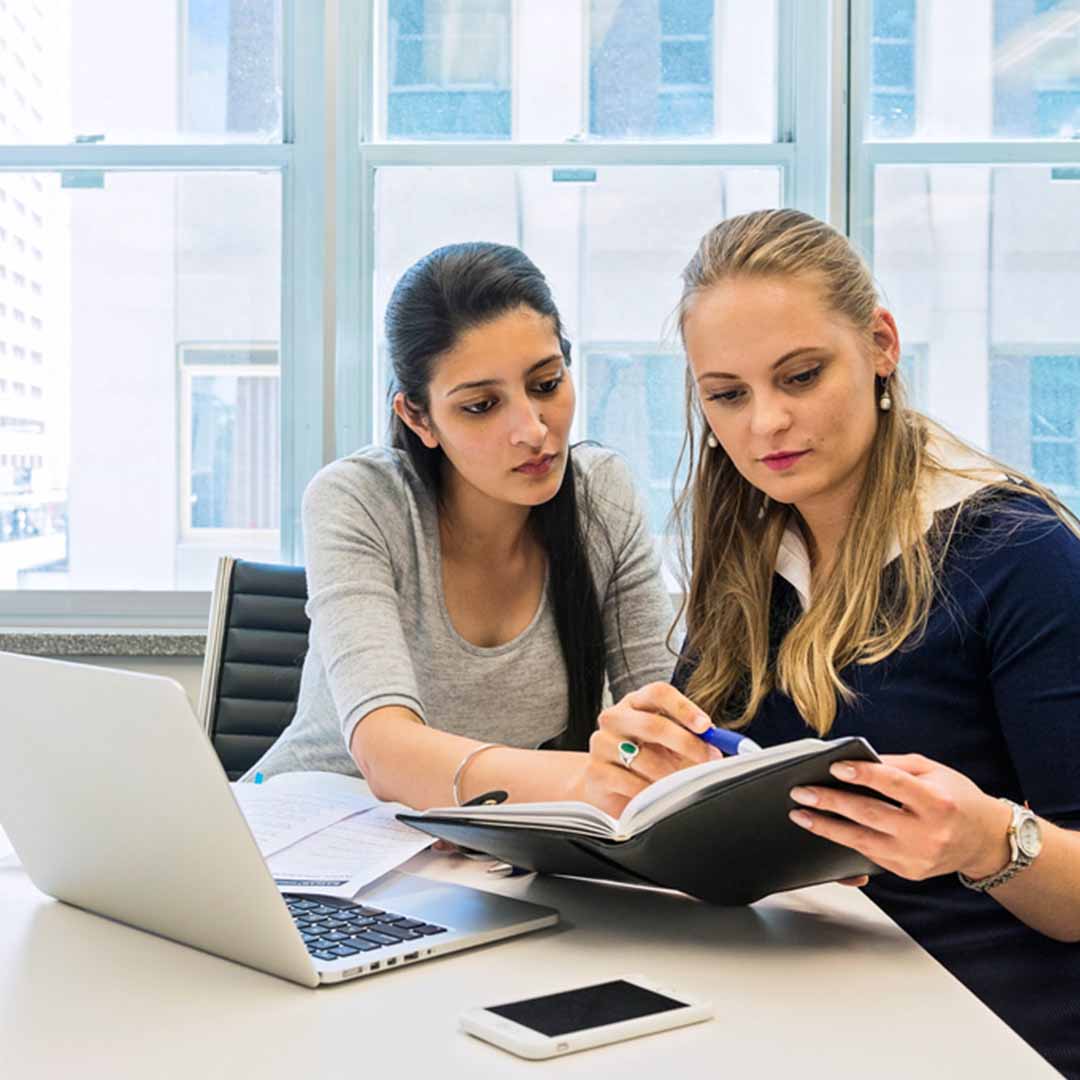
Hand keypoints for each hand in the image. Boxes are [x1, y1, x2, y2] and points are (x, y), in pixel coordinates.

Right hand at [576, 682, 721, 817]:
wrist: (605, 784)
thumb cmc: (645, 759)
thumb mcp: (668, 743)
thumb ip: (692, 737)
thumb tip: (722, 742)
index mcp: (635, 702)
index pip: (658, 693)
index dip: (684, 708)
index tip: (706, 727)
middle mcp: (614, 717)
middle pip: (651, 723)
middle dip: (686, 744)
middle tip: (707, 760)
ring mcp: (601, 743)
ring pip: (642, 757)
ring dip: (669, 774)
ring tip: (683, 784)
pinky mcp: (594, 771)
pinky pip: (628, 782)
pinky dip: (649, 791)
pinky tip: (658, 796)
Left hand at [787, 753, 1012, 881]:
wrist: (984, 840)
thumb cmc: (956, 798)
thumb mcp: (933, 772)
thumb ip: (895, 765)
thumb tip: (855, 760)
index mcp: (937, 802)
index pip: (894, 785)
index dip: (863, 775)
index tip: (834, 767)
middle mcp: (929, 833)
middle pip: (871, 815)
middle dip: (831, 802)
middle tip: (801, 792)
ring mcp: (918, 856)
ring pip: (863, 841)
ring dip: (827, 827)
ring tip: (800, 814)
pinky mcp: (908, 872)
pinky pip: (869, 855)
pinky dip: (844, 841)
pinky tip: (824, 829)